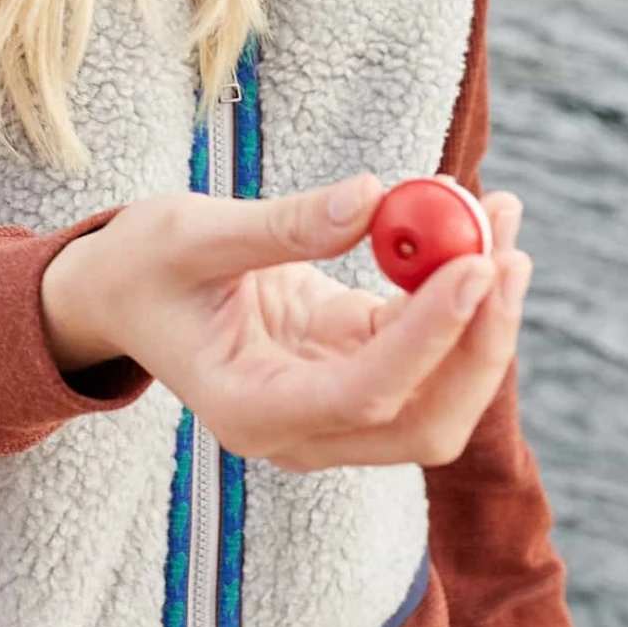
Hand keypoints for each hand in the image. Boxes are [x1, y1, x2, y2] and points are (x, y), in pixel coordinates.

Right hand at [40, 175, 530, 472]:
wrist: (119, 294)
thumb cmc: (141, 266)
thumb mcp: (192, 234)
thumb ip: (283, 225)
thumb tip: (375, 196)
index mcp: (250, 411)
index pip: (363, 394)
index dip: (428, 337)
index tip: (474, 264)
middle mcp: (301, 430)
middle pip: (423, 420)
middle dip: (479, 341)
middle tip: (507, 251)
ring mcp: (333, 408)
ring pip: (439, 392)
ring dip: (483, 314)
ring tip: (502, 218)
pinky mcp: (353, 369)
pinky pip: (423, 346)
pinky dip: (457, 292)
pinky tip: (475, 224)